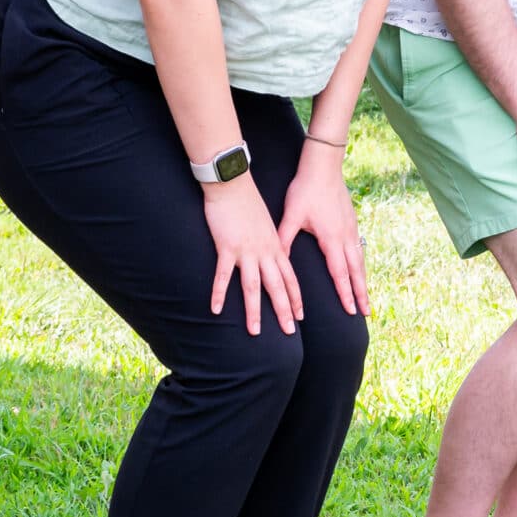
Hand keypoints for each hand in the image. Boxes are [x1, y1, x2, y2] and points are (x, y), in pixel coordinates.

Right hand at [203, 174, 298, 336]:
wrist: (233, 184)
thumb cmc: (248, 203)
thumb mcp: (266, 224)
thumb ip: (269, 242)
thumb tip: (271, 254)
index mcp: (275, 246)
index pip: (290, 277)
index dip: (296, 297)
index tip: (300, 316)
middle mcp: (265, 252)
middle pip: (277, 287)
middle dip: (284, 311)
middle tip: (289, 332)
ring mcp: (246, 251)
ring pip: (253, 287)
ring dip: (254, 311)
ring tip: (255, 332)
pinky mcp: (227, 248)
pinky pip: (223, 276)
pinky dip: (219, 293)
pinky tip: (216, 310)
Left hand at [276, 140, 367, 317]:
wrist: (323, 166)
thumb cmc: (305, 190)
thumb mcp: (291, 216)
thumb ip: (284, 239)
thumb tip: (275, 260)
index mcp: (331, 238)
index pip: (340, 273)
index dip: (345, 293)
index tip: (350, 311)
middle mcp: (345, 236)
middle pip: (356, 271)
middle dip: (361, 293)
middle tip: (366, 313)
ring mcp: (352, 229)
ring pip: (360, 260)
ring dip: (363, 280)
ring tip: (365, 296)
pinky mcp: (352, 221)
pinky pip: (359, 248)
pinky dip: (361, 264)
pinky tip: (360, 269)